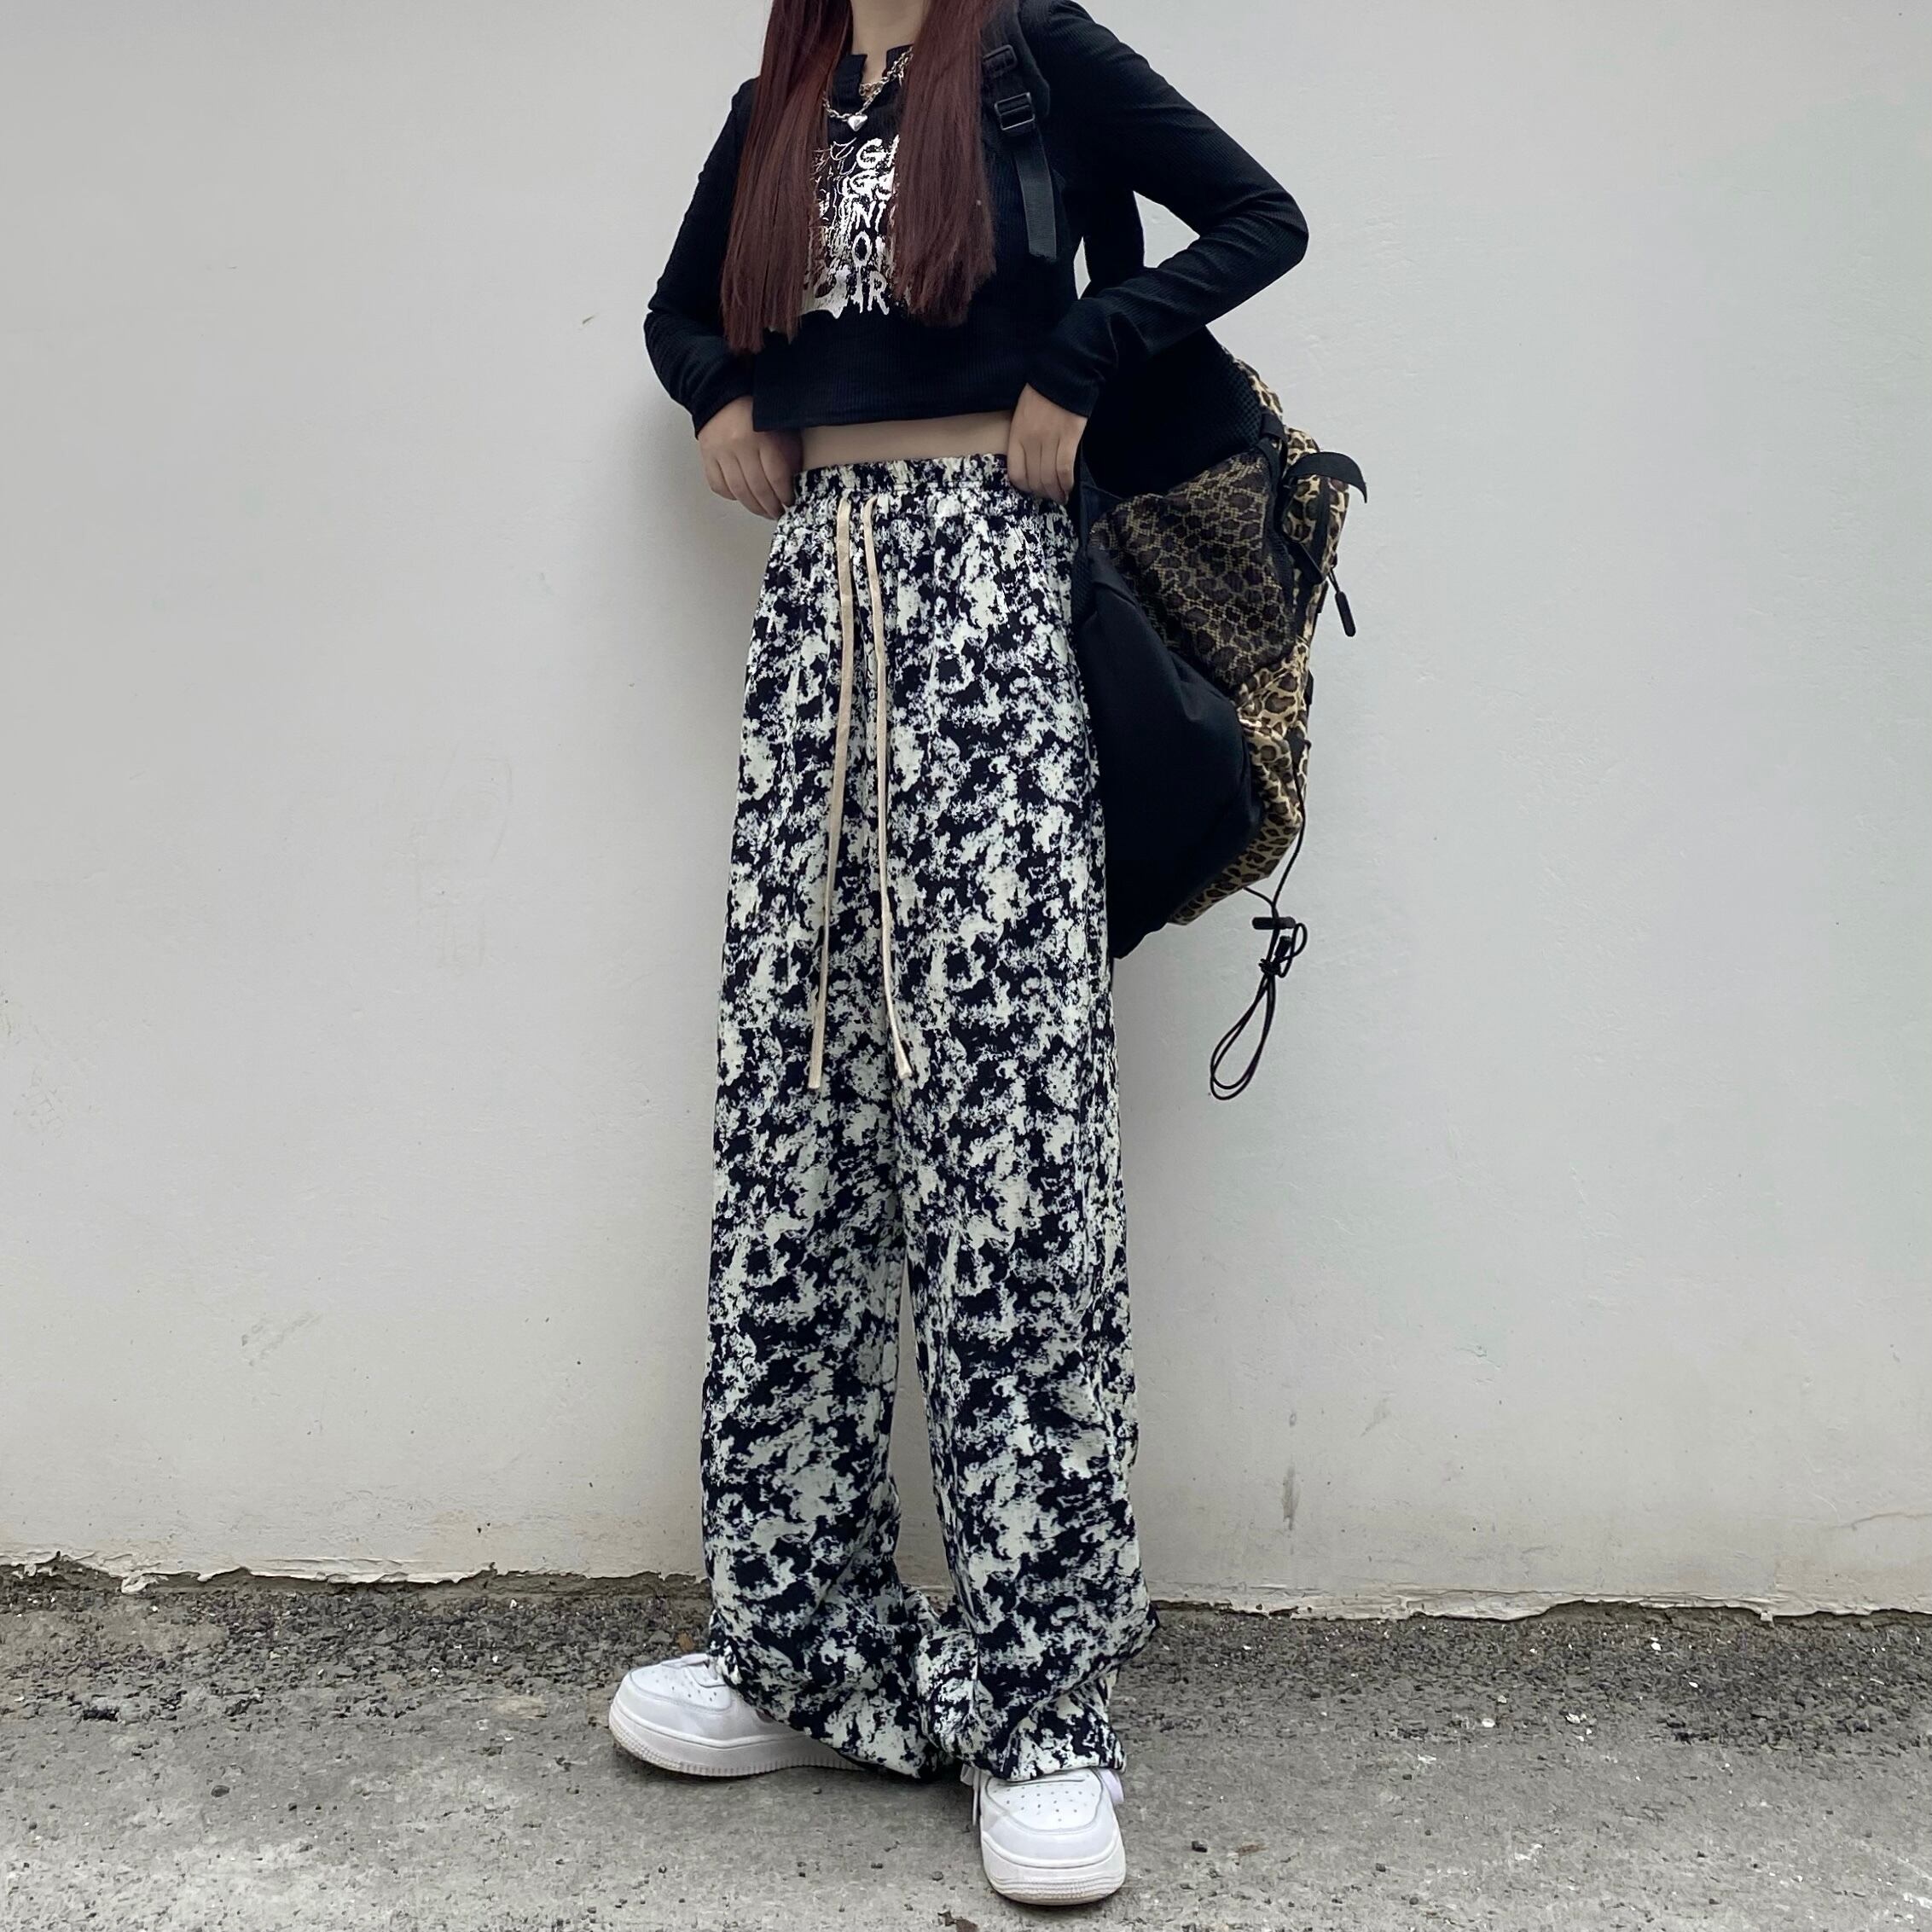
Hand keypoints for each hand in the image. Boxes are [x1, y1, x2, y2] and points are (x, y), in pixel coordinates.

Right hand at [697, 397, 800, 519]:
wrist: (723, 395)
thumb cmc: (755, 413)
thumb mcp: (781, 428)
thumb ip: (789, 454)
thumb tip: (793, 483)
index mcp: (763, 437)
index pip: (777, 477)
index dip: (785, 495)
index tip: (790, 502)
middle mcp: (740, 445)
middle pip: (758, 489)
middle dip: (771, 507)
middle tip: (778, 513)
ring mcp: (721, 452)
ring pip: (739, 491)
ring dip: (753, 507)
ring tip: (763, 511)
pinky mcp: (707, 456)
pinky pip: (719, 486)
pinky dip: (731, 495)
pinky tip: (742, 496)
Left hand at [1005, 385, 1088, 503]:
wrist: (1062, 373)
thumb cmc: (1041, 393)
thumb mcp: (1021, 415)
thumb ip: (1022, 437)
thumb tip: (1030, 461)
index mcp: (1016, 435)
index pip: (1016, 473)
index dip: (1024, 487)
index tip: (1033, 489)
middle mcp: (1031, 441)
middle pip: (1034, 479)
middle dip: (1042, 493)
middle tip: (1049, 496)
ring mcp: (1050, 440)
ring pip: (1049, 478)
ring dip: (1056, 492)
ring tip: (1061, 497)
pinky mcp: (1069, 438)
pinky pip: (1065, 468)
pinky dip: (1067, 482)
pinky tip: (1069, 488)